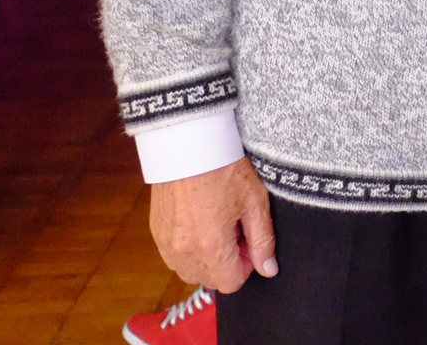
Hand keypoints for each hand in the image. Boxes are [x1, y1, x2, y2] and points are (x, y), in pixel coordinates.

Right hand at [149, 158, 276, 293]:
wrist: (189, 143)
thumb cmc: (224, 167)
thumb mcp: (254, 201)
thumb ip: (263, 240)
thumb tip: (269, 270)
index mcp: (211, 246)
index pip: (231, 283)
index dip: (246, 266)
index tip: (249, 243)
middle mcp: (184, 250)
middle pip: (210, 279)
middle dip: (226, 263)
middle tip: (234, 230)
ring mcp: (166, 242)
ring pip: (190, 270)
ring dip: (206, 259)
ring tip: (216, 226)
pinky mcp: (156, 231)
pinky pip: (173, 256)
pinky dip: (188, 249)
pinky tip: (199, 222)